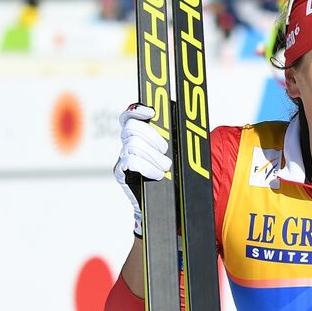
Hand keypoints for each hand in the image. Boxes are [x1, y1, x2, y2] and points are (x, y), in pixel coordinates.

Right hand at [114, 104, 171, 236]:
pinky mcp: (121, 172)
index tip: (152, 112)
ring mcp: (123, 157)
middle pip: (131, 128)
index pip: (130, 115)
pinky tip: (157, 174)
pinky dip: (147, 167)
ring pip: (132, 144)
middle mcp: (128, 143)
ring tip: (165, 166)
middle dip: (152, 136)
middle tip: (165, 150)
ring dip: (153, 156)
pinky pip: (130, 161)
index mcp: (141, 133)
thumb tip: (190, 119)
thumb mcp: (177, 148)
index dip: (137, 110)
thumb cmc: (174, 172)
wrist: (167, 200)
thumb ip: (175, 132)